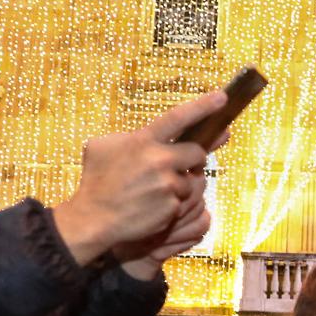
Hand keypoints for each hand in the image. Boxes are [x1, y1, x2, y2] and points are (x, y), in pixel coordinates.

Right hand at [52, 91, 220, 266]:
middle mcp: (159, 160)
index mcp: (143, 140)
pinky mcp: (173, 206)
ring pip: (192, 179)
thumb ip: (129, 136)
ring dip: (180, 183)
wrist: (94, 218)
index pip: (179, 117)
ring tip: (153, 190)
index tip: (222, 98)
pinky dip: (173, 202)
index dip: (203, 106)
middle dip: (194, 157)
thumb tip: (147, 134)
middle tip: (182, 163)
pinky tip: (153, 205)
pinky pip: (184, 200)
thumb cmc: (96, 180)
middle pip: (197, 152)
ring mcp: (167, 184)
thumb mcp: (102, 146)